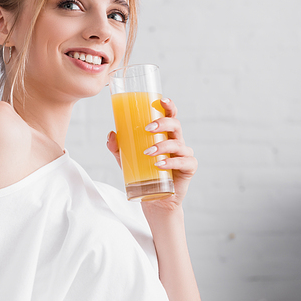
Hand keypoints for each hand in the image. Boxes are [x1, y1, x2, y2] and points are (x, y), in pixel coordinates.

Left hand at [106, 98, 196, 217]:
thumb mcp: (127, 160)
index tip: (162, 100)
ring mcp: (184, 155)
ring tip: (147, 152)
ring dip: (162, 145)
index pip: (170, 116)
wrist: (155, 200)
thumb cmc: (144, 175)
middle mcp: (177, 142)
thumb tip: (111, 134)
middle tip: (147, 129)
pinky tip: (160, 164)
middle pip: (175, 125)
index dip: (169, 106)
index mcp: (165, 135)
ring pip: (178, 143)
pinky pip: (183, 162)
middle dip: (163, 123)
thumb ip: (118, 148)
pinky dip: (171, 162)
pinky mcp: (188, 168)